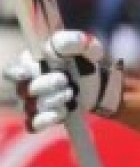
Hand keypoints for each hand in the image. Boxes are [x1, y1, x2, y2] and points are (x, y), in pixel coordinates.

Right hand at [2, 31, 123, 130]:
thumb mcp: (86, 47)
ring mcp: (34, 103)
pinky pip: (33, 124)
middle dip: (46, 85)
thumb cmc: (86, 60)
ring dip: (54, 100)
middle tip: (65, 79)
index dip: (16, 73)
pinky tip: (63, 111)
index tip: (27, 73)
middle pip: (24, 90)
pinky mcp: (44, 118)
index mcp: (32, 63)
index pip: (11, 71)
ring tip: (71, 92)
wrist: (101, 83)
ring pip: (32, 107)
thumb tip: (65, 42)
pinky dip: (47, 119)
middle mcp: (29, 84)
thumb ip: (76, 41)